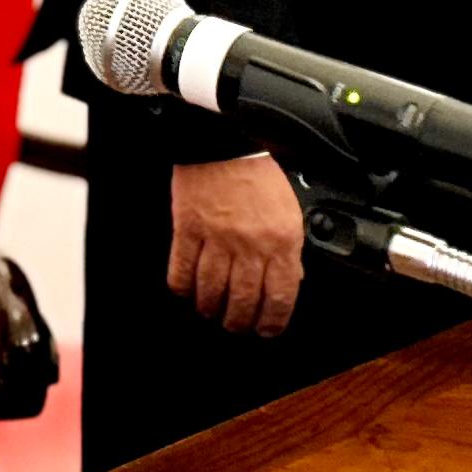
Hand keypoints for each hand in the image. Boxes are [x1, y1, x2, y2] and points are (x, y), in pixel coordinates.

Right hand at [168, 151, 304, 334]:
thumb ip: (288, 248)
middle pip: (244, 301)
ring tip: (212, 311)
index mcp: (282, 239)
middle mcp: (250, 244)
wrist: (224, 141)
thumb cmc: (258, 174)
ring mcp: (217, 239)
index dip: (272, 322)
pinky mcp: (188, 230)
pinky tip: (187, 292)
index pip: (281, 296)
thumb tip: (288, 280)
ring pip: (212, 292)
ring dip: (211, 309)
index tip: (266, 330)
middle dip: (239, 322)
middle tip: (236, 325)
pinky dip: (183, 288)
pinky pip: (182, 272)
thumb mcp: (289, 210)